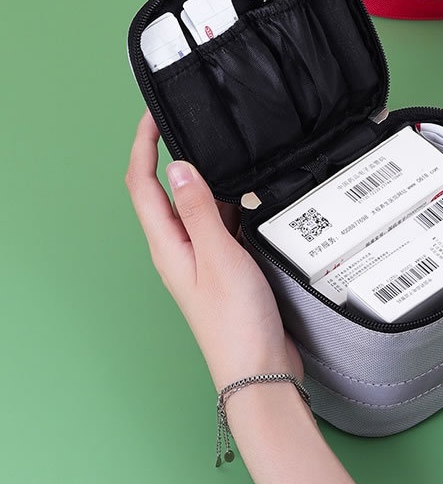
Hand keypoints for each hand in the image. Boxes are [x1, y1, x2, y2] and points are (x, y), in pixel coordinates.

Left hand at [125, 111, 301, 388]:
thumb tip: (180, 168)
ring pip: (200, 205)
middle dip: (175, 155)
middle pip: (168, 191)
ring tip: (231, 156)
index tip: (153, 116)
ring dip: (210, 180)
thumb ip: (201, 211)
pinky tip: (253, 197)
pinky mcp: (227, 264)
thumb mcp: (219, 257)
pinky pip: (224, 222)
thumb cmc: (235, 323)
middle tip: (192, 125)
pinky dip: (235, 204)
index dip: (142, 147)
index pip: (143, 185)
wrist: (259, 367)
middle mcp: (180, 248)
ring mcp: (203, 256)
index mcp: (168, 245)